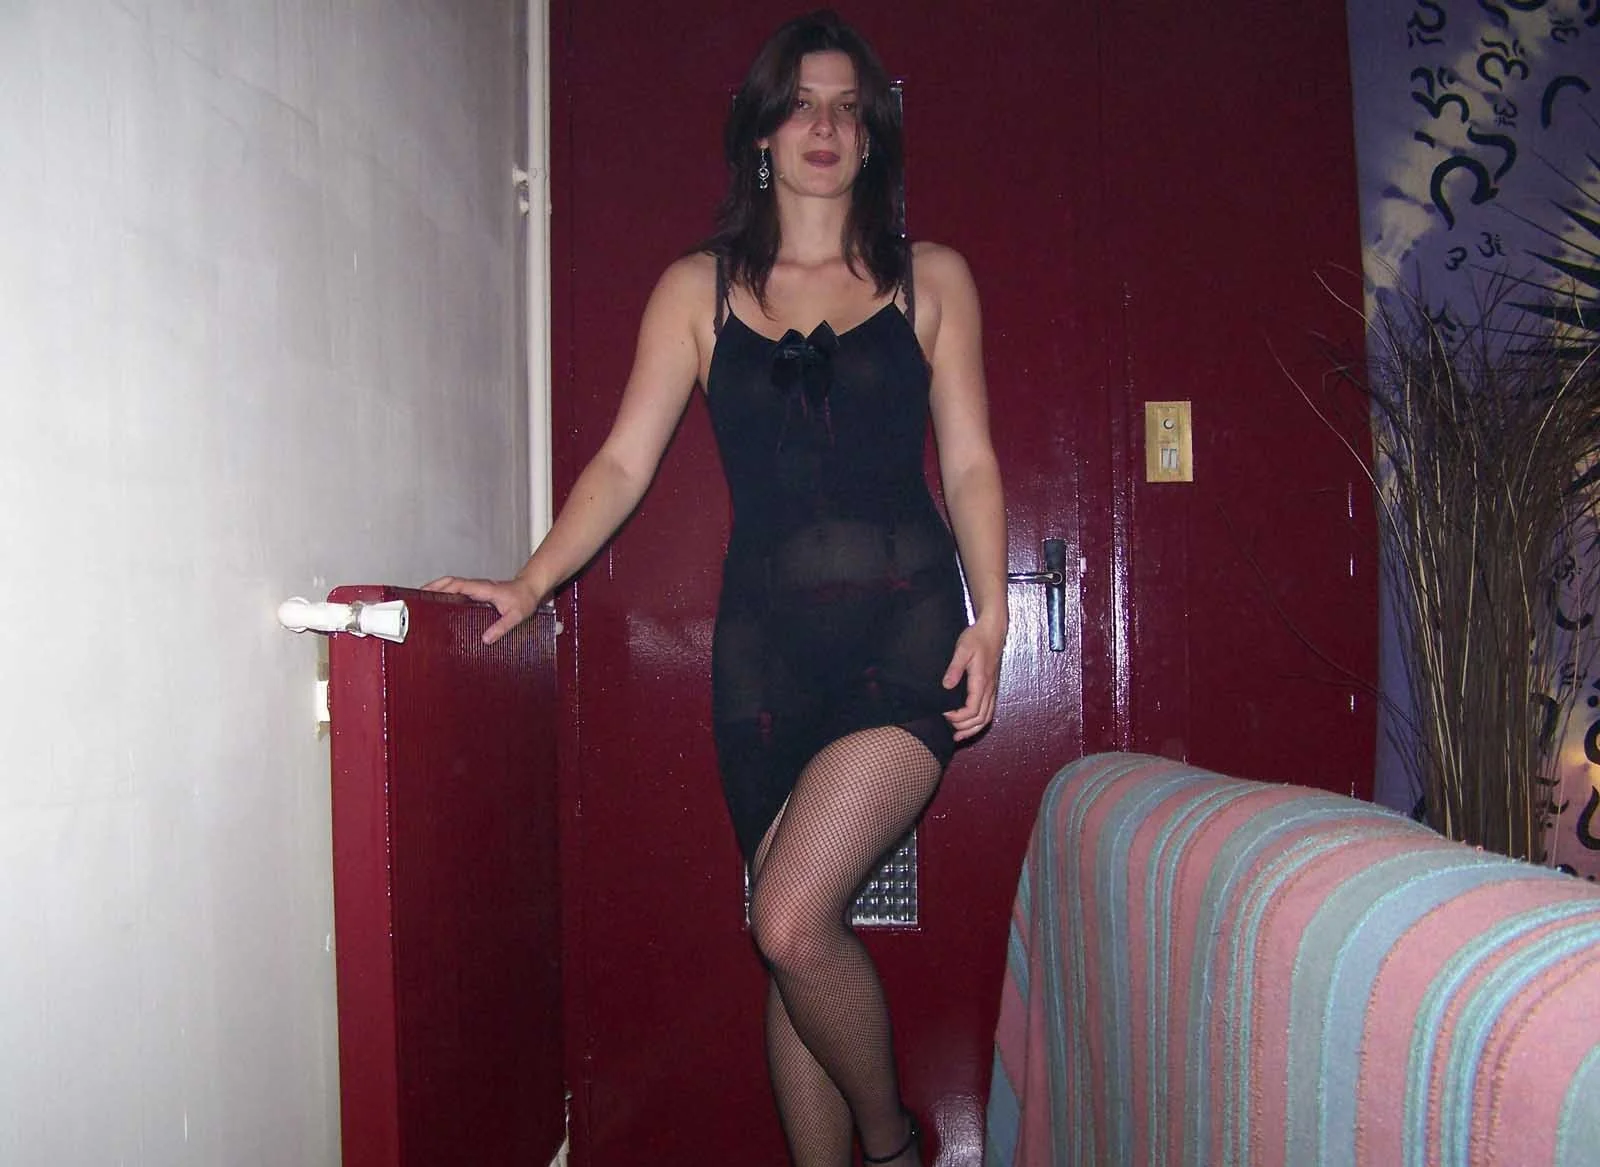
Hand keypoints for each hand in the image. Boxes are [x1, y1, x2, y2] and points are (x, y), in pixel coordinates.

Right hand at [422, 575, 544, 644]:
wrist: (531, 590)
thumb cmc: (524, 599)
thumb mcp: (515, 616)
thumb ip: (501, 627)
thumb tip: (486, 639)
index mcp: (482, 588)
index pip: (455, 584)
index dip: (439, 587)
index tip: (425, 592)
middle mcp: (477, 587)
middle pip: (448, 583)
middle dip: (431, 588)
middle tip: (416, 597)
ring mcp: (476, 589)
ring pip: (452, 586)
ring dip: (437, 591)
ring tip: (423, 602)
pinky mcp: (478, 594)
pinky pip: (458, 592)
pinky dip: (446, 595)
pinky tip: (441, 605)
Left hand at [941, 615, 1005, 741]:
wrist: (992, 630)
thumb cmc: (977, 638)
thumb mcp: (962, 649)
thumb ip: (954, 668)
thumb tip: (946, 686)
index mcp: (981, 682)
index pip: (972, 710)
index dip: (958, 717)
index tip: (944, 714)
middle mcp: (989, 689)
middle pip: (981, 719)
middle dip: (964, 728)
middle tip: (948, 730)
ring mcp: (992, 689)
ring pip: (987, 718)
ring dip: (973, 729)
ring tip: (958, 736)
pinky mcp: (992, 688)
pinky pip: (989, 711)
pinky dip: (979, 722)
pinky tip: (968, 724)